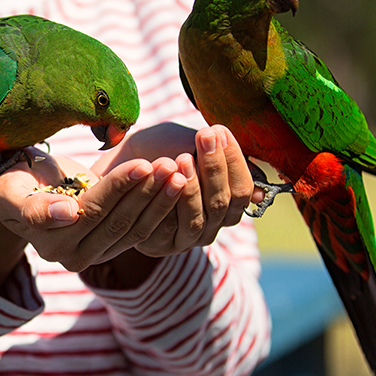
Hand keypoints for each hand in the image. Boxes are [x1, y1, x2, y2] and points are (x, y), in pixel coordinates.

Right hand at [0, 148, 187, 271]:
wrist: (25, 191)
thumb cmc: (15, 184)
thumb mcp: (12, 192)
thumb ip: (35, 207)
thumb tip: (68, 213)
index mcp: (50, 242)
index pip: (92, 210)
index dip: (119, 186)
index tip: (142, 164)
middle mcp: (73, 256)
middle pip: (117, 221)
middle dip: (146, 190)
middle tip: (170, 162)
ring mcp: (96, 255)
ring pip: (134, 227)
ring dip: (159, 199)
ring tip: (179, 170)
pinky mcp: (113, 247)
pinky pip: (142, 230)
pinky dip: (161, 207)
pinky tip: (179, 183)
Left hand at [91, 122, 263, 256]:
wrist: (115, 165)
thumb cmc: (159, 151)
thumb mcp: (190, 146)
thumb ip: (220, 162)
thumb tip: (260, 192)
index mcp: (226, 206)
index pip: (242, 190)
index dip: (234, 161)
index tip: (219, 131)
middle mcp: (210, 227)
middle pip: (222, 204)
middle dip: (213, 167)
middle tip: (204, 135)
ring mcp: (184, 239)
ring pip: (196, 219)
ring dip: (191, 187)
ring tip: (181, 158)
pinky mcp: (156, 245)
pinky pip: (165, 227)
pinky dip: (164, 201)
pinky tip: (159, 177)